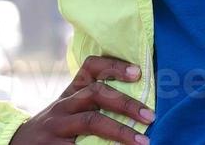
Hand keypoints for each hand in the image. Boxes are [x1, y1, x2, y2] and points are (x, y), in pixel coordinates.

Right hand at [10, 55, 152, 144]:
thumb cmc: (55, 127)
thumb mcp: (69, 109)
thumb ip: (93, 102)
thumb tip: (137, 105)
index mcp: (71, 93)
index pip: (90, 68)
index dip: (114, 66)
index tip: (138, 72)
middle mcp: (64, 105)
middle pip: (95, 94)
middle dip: (125, 103)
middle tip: (150, 115)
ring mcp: (57, 126)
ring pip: (91, 122)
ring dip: (120, 131)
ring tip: (143, 141)